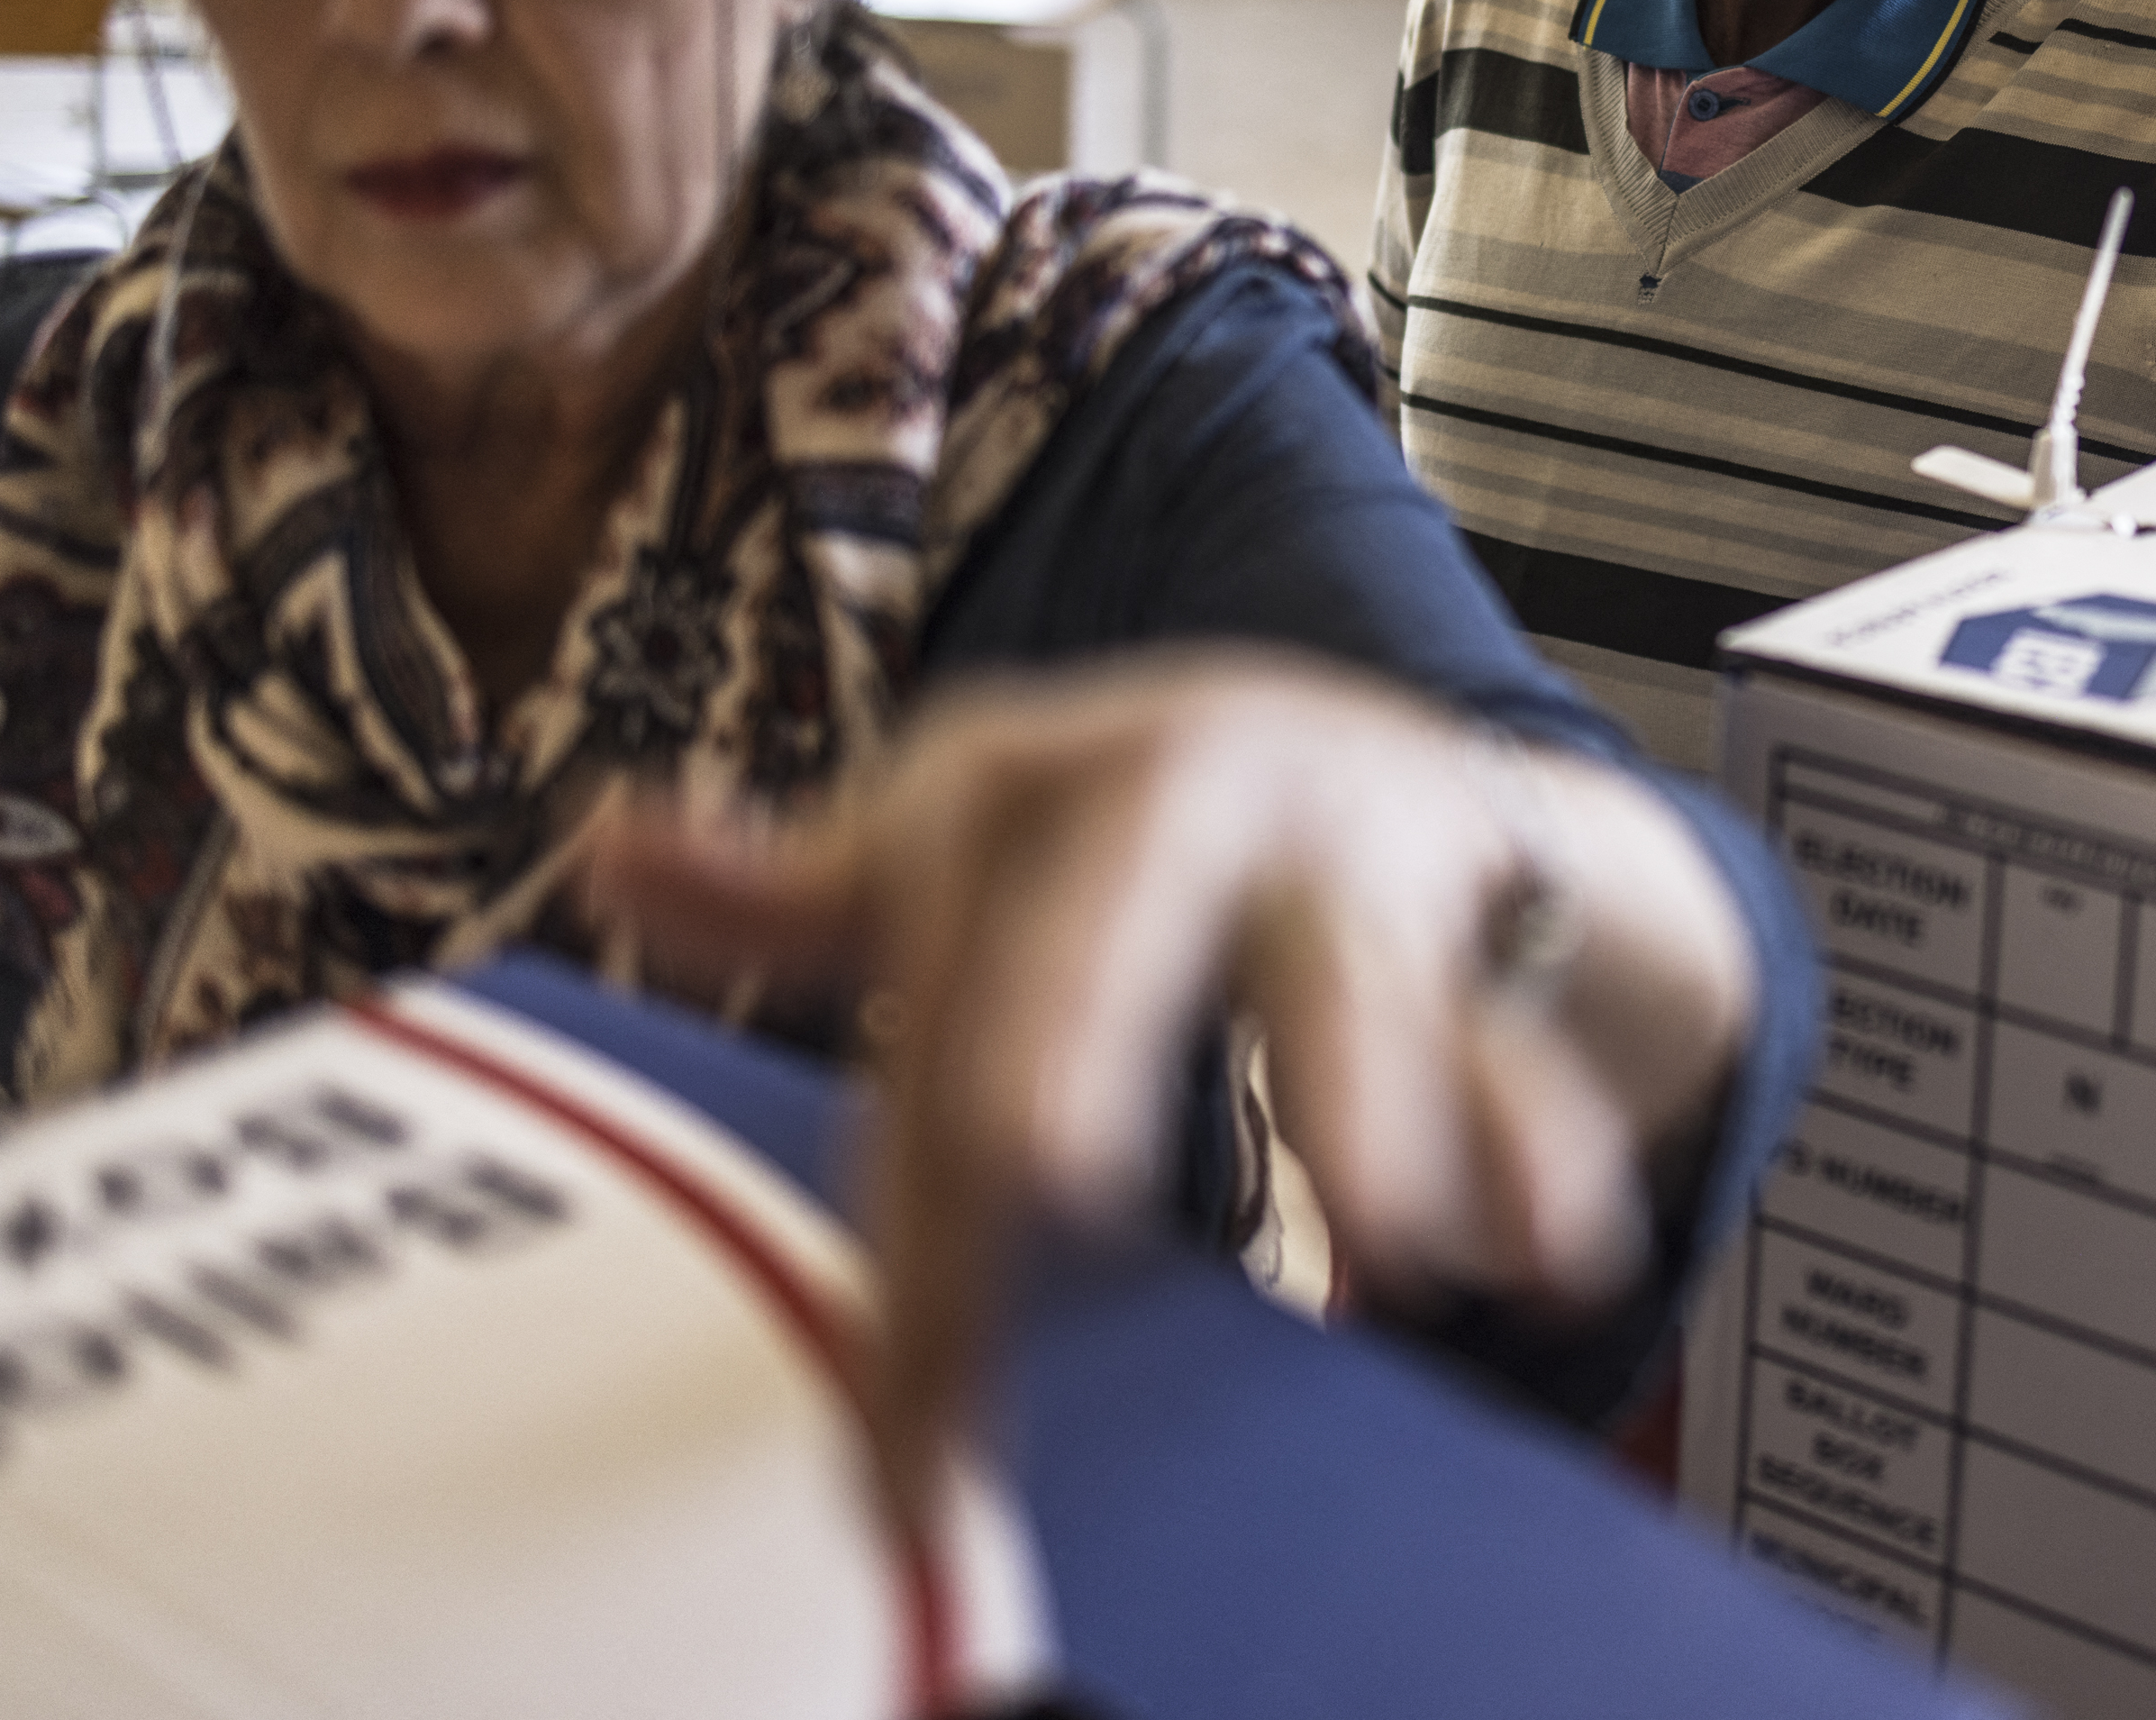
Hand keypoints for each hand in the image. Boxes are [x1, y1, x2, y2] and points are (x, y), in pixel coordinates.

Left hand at [585, 649, 1755, 1523]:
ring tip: (1390, 1242)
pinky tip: (1539, 1255)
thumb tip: (617, 849)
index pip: (931, 984)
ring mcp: (1337, 842)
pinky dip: (1531, 1143)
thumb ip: (805, 885)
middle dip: (1080, 1026)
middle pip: (1114, 909)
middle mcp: (1181, 781)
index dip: (911, 1188)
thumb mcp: (960, 840)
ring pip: (1347, 966)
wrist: (1369, 744)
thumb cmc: (1123, 835)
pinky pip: (1507, 1031)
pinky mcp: (1467, 907)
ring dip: (1371, 1100)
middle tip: (1042, 1167)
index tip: (905, 1410)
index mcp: (1024, 776)